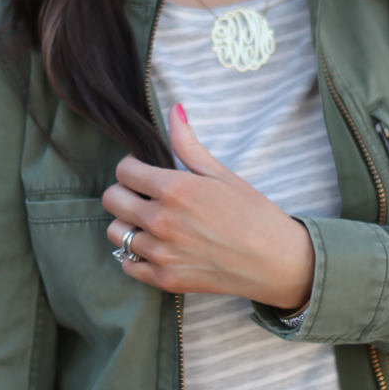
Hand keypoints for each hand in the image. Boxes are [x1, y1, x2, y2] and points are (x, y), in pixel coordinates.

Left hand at [102, 104, 314, 310]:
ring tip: (149, 222)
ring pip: (116, 232)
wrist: (276, 261)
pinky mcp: (164, 280)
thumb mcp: (221, 174)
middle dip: (124, 191)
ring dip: (128, 223)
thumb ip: (188, 144)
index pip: (124, 171)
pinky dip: (135, 255)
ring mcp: (161, 253)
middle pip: (112, 199)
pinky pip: (127, 264)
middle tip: (143, 195)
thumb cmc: (253, 213)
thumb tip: (173, 110)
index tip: (144, 171)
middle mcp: (161, 221)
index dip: (131, 167)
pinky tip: (155, 246)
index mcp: (174, 189)